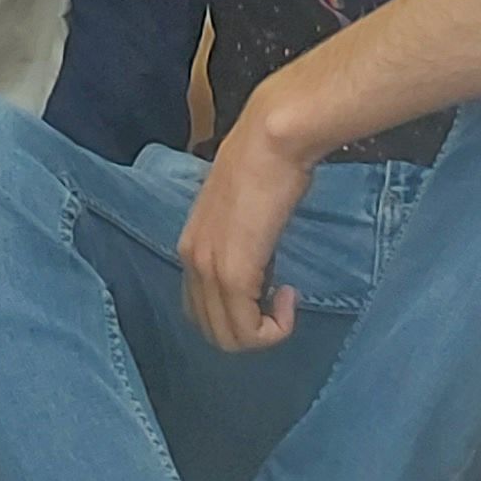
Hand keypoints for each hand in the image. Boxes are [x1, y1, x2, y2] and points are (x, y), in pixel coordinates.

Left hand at [177, 104, 318, 355]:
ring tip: (285, 298)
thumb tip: (259, 270)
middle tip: (279, 302)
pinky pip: (249, 332)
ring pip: (230, 338)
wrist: (271, 142)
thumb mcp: (244, 216)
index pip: (202, 310)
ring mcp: (208, 268)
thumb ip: (241, 245)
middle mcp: (191, 260)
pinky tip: (290, 296)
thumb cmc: (267, 168)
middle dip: (252, 331)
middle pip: (213, 331)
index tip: (271, 290)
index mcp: (191, 246)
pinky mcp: (232, 274)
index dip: (240, 314)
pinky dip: (276, 328)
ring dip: (265, 332)